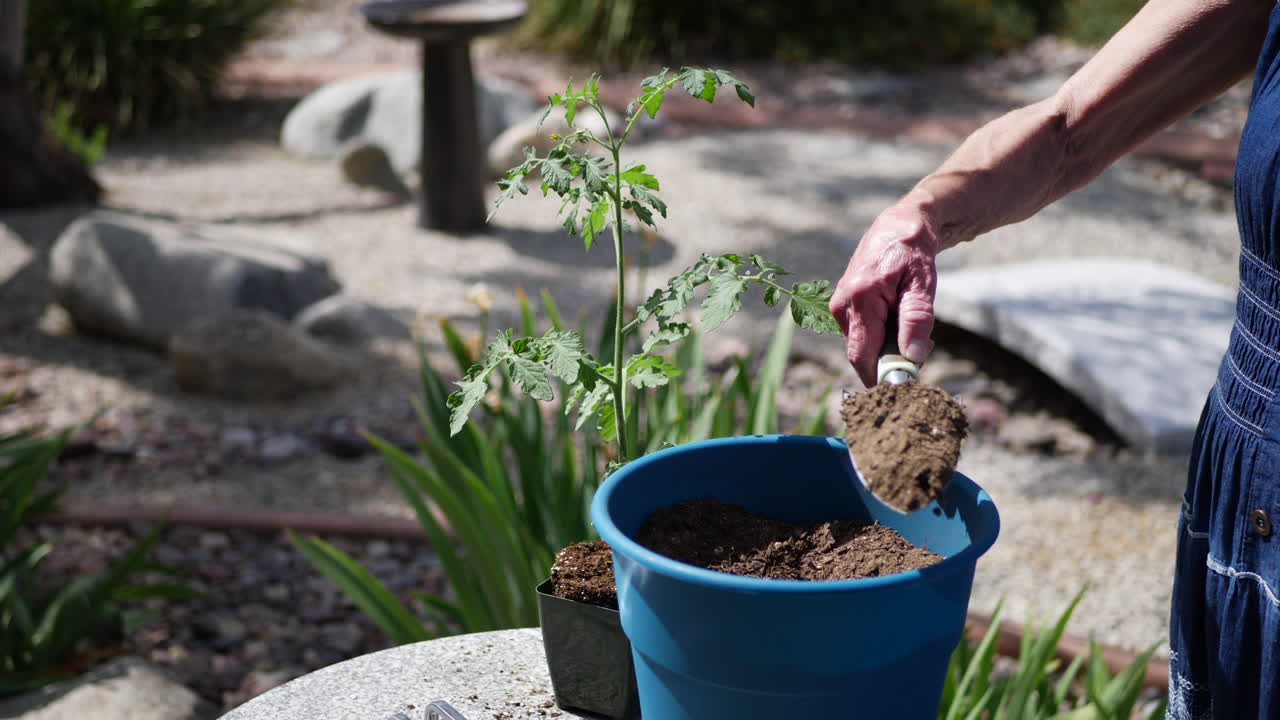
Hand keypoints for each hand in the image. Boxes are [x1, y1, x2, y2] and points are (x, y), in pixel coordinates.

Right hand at [829, 203, 939, 386]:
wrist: (898, 227)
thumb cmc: (912, 253)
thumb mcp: (922, 285)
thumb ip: (916, 321)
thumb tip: (913, 358)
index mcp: (859, 299)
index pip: (863, 355)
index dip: (881, 376)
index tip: (906, 384)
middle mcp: (842, 306)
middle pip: (862, 354)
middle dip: (891, 361)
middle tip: (923, 348)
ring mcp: (839, 308)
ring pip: (863, 347)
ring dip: (889, 349)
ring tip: (915, 330)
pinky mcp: (843, 309)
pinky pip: (862, 336)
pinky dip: (882, 338)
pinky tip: (900, 323)